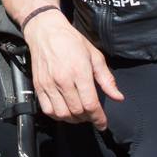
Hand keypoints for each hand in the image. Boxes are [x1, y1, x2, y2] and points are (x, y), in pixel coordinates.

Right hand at [24, 12, 121, 128]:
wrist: (46, 32)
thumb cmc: (72, 41)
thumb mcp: (94, 56)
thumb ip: (106, 79)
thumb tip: (118, 97)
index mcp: (79, 71)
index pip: (90, 104)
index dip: (98, 118)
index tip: (103, 124)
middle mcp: (63, 80)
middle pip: (77, 111)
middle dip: (88, 118)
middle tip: (92, 115)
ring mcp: (48, 84)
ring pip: (62, 114)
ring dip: (73, 119)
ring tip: (80, 114)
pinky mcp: (38, 86)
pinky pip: (47, 110)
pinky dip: (58, 115)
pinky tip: (65, 110)